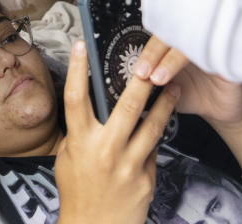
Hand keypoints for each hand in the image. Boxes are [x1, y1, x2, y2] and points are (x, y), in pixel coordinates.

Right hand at [55, 41, 179, 223]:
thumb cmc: (78, 194)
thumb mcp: (68, 159)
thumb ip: (80, 134)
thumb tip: (92, 110)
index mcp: (80, 142)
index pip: (76, 98)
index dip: (78, 70)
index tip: (82, 47)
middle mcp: (105, 151)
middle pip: (127, 107)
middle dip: (141, 81)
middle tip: (151, 61)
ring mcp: (129, 165)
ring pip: (153, 126)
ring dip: (165, 105)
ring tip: (174, 88)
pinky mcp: (146, 178)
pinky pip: (154, 151)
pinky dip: (155, 138)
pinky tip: (160, 128)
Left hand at [134, 36, 241, 126]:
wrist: (221, 110)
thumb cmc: (191, 96)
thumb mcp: (163, 91)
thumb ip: (145, 84)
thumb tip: (120, 86)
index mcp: (171, 45)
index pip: (153, 39)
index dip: (142, 52)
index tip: (131, 68)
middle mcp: (188, 40)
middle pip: (168, 36)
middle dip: (151, 55)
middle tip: (141, 73)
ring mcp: (206, 45)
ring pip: (185, 44)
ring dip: (168, 61)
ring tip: (157, 79)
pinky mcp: (225, 55)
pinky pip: (211, 53)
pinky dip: (196, 62)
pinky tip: (185, 76)